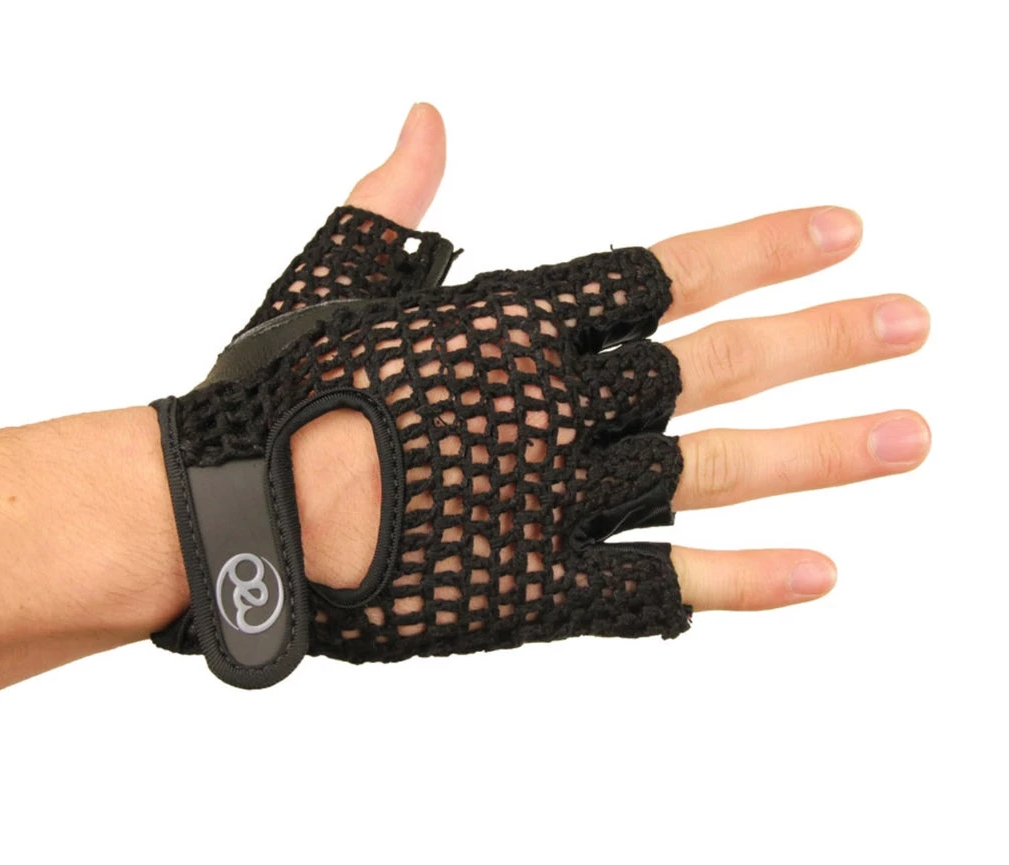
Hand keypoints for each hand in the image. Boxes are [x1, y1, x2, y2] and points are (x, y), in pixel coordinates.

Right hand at [292, 103, 930, 610]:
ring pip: (710, 468)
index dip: (756, 250)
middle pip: (714, 365)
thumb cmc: (271, 399)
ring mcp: (556, 496)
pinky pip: (657, 584)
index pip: (661, 273)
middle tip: (911, 325)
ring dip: (817, 451)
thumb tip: (422, 118)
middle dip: (820, 340)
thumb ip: (393, 203)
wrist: (230, 517)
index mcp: (510, 325)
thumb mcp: (330, 280)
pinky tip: (824, 574)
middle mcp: (555, 404)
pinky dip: (740, 582)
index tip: (841, 234)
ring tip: (911, 434)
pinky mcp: (539, 586)